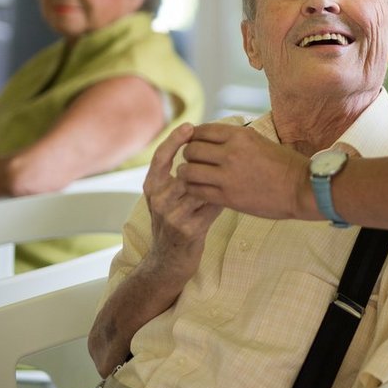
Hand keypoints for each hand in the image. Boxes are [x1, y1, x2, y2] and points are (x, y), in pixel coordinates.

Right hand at [143, 124, 222, 280]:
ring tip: (236, 168)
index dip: (174, 140)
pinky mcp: (188, 230)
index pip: (160, 156)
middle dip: (205, 160)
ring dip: (219, 179)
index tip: (189, 126)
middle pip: (184, 170)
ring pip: (199, 187)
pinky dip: (223, 198)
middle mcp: (158, 200)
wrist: (170, 261)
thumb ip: (181, 176)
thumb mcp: (171, 198)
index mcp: (152, 187)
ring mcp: (172, 216)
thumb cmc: (176, 222)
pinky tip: (235, 194)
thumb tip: (203, 146)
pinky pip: (210, 206)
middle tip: (227, 148)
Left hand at [179, 123, 307, 219]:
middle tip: (194, 162)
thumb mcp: (260, 141)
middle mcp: (230, 153)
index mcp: (239, 136)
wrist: (302, 188)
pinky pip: (197, 191)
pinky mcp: (228, 197)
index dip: (193, 138)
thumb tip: (215, 137)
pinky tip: (199, 190)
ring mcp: (228, 176)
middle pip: (191, 150)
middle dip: (189, 156)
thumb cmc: (285, 165)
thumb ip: (236, 139)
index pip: (201, 131)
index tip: (196, 145)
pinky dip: (193, 189)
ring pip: (188, 171)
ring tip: (193, 176)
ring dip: (187, 173)